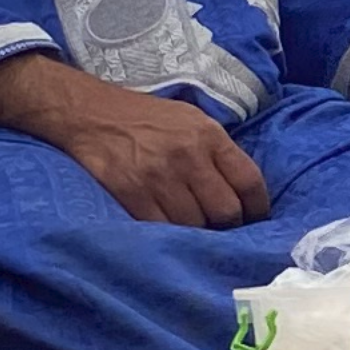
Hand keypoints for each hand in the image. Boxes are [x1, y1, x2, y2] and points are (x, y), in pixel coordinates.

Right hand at [0, 50, 270, 226]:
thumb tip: (244, 191)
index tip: (256, 219)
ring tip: (191, 228)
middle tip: (220, 228)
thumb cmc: (145, 118)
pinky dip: (168, 235)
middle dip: (227, 225)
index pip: (249, 180)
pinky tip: (167, 231)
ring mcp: (158, 176)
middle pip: (226, 211)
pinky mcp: (130, 193)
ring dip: (196, 233)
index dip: (258, 208)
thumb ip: (217, 151)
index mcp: (208, 134)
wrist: (90, 113)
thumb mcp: (190, 120)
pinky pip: (162, 229)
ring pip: (195, 225)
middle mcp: (187, 155)